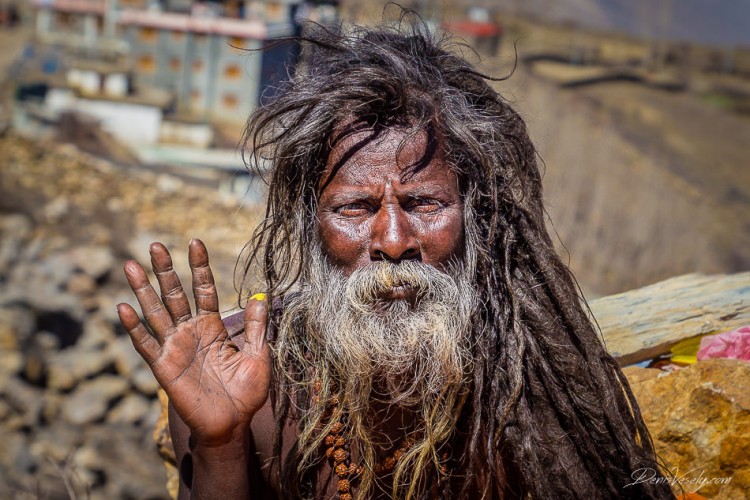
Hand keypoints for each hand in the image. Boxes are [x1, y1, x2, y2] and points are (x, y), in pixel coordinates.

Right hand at [117, 239, 270, 445]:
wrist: (232, 425)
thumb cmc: (247, 393)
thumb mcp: (259, 355)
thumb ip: (258, 327)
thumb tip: (261, 294)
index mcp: (212, 327)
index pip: (203, 290)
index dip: (199, 268)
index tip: (195, 243)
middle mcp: (190, 332)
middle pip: (174, 295)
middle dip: (164, 270)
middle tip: (154, 245)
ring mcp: (175, 348)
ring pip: (155, 313)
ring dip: (142, 289)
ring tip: (130, 265)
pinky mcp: (163, 367)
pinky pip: (146, 344)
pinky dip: (134, 327)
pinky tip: (123, 307)